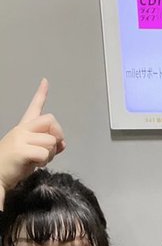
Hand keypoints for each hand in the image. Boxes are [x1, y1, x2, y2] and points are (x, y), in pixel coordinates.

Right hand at [0, 78, 65, 198]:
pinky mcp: (20, 150)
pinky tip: (34, 164)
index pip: (34, 107)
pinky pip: (45, 153)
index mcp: (23, 128)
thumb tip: (63, 143)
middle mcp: (22, 129)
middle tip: (50, 149)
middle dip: (57, 135)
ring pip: (51, 140)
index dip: (41, 94)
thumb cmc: (16, 164)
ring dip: (50, 154)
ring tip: (37, 160)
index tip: (45, 81)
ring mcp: (20, 138)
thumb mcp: (34, 152)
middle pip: (51, 121)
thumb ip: (48, 145)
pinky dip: (44, 161)